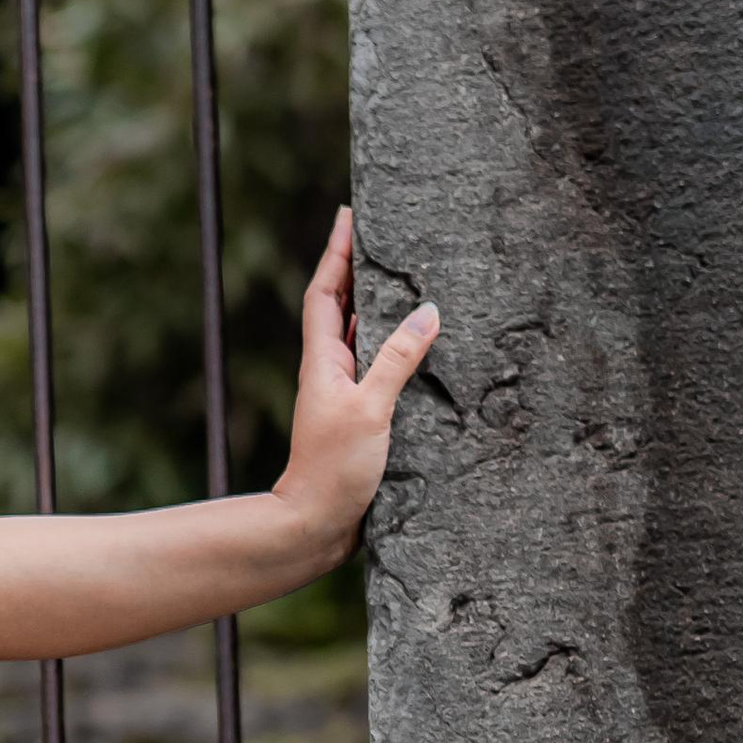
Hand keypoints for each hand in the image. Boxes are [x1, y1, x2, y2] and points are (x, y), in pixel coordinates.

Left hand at [275, 207, 438, 562]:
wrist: (314, 526)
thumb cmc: (333, 470)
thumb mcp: (370, 409)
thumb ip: (398, 359)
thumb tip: (427, 311)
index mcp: (323, 361)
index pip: (325, 292)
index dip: (335, 253)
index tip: (348, 215)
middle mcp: (330, 371)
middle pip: (343, 307)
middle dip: (358, 268)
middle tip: (383, 234)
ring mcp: (344, 394)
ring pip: (362, 335)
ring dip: (378, 304)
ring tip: (405, 274)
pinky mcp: (361, 417)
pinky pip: (378, 366)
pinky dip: (395, 346)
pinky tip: (417, 341)